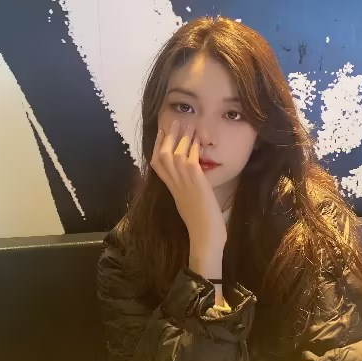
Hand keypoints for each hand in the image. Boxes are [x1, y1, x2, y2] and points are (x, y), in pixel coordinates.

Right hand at [150, 119, 227, 257]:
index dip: (157, 148)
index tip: (160, 135)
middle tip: (171, 122)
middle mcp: (174, 185)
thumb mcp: (190, 205)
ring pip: (174, 153)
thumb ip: (188, 192)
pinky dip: (193, 147)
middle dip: (166, 138)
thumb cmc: (202, 226)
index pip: (157, 165)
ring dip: (180, 137)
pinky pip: (190, 158)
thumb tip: (192, 185)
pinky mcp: (196, 182)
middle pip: (162, 155)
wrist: (205, 237)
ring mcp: (184, 182)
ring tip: (187, 123)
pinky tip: (197, 138)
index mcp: (172, 190)